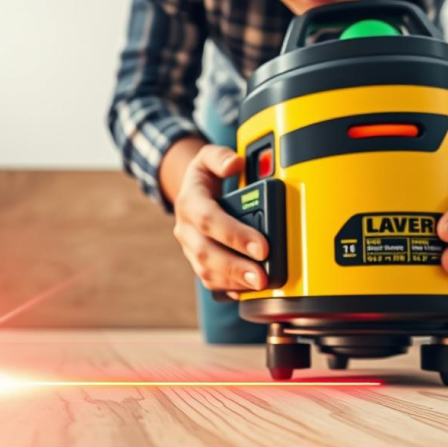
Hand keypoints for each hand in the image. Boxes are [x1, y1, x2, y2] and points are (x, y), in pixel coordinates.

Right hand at [172, 145, 268, 292]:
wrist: (189, 194)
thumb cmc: (204, 177)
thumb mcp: (208, 157)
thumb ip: (220, 157)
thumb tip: (234, 164)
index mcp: (188, 202)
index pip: (209, 220)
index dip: (235, 235)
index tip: (261, 246)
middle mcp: (185, 229)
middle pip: (207, 252)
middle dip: (236, 267)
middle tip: (261, 276)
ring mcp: (190, 249)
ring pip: (207, 271)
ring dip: (233, 281)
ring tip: (259, 285)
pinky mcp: (198, 263)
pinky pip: (210, 281)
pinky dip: (229, 288)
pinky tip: (247, 290)